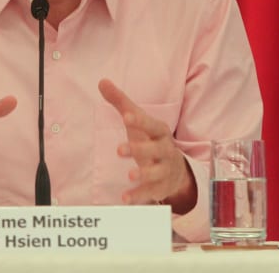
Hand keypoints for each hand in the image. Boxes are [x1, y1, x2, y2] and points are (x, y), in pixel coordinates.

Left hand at [98, 78, 195, 213]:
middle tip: (120, 150)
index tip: (126, 116)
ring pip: (157, 172)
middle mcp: (165, 149)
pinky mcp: (161, 187)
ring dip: (144, 174)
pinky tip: (125, 198)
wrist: (176, 169)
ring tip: (130, 175)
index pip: (151, 124)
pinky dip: (139, 196)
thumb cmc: (151, 138)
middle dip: (140, 149)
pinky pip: (151, 192)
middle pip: (157, 149)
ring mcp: (165, 169)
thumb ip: (120, 102)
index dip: (140, 120)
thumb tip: (102, 81)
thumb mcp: (138, 120)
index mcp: (159, 131)